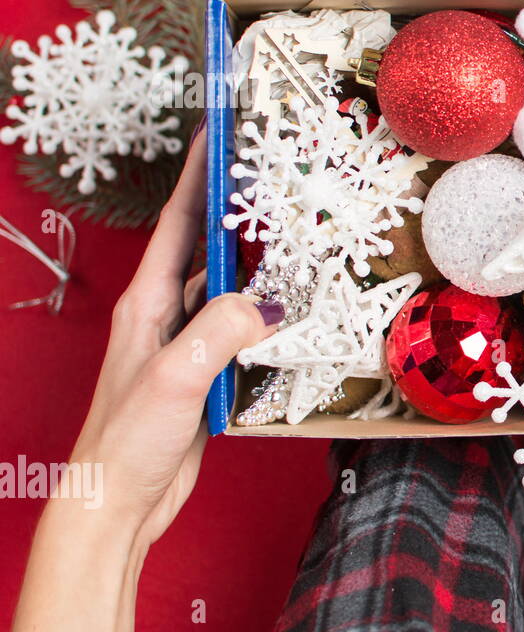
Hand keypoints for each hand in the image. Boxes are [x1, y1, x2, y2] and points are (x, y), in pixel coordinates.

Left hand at [11, 123, 280, 631]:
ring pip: (230, 286)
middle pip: (208, 245)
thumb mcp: (177, 377)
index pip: (180, 222)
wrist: (119, 500)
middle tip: (274, 174)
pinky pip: (244, 327)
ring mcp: (187, 341)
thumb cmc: (127, 441)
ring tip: (295, 232)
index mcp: (148, 302)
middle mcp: (166, 314)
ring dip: (260, 260)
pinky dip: (270, 311)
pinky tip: (294, 309)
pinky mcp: (208, 370)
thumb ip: (221, 331)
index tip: (221, 130)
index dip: (200, 174)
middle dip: (237, 207)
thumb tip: (268, 302)